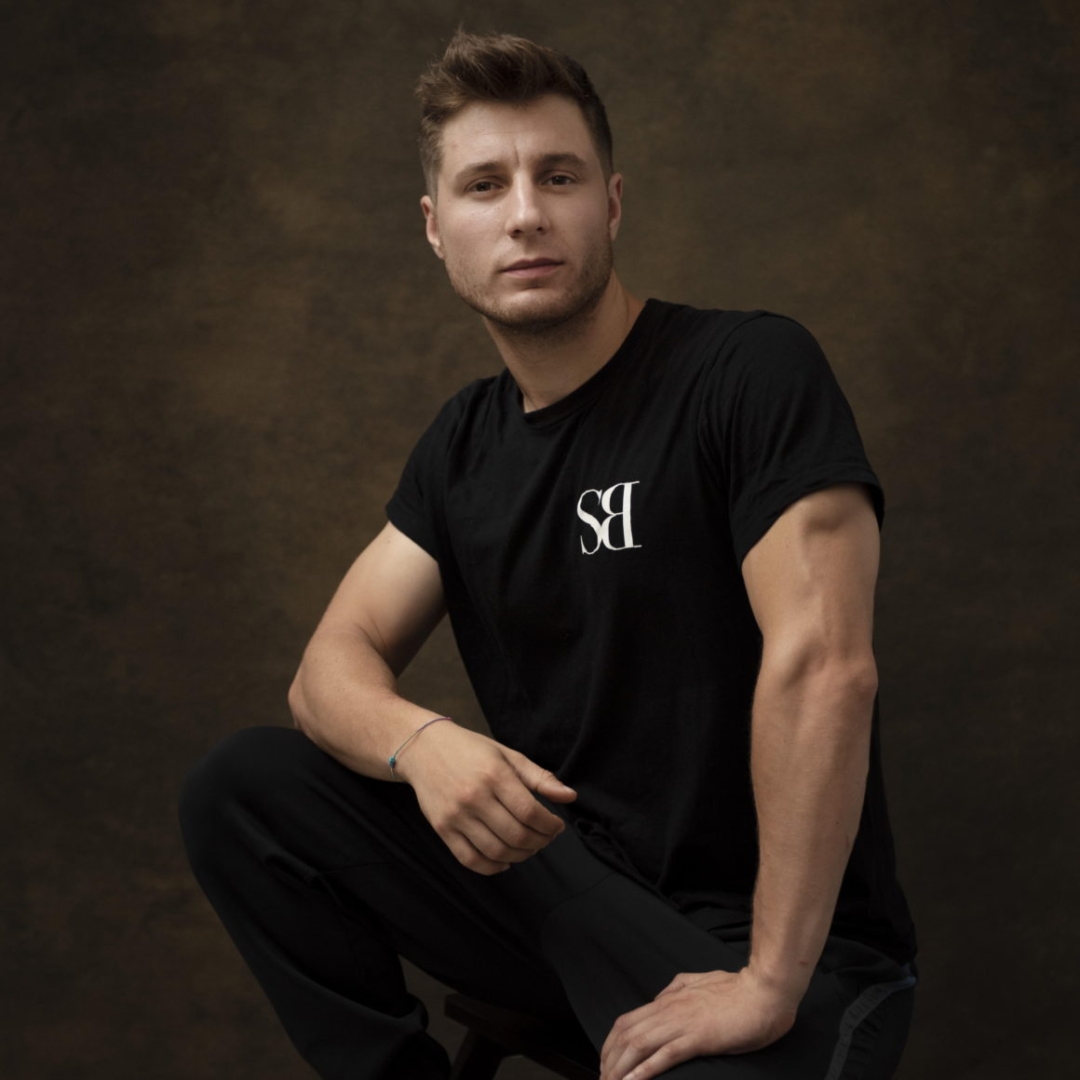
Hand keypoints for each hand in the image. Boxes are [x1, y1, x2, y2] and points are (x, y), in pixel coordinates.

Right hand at [393, 721, 576, 874]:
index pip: (530, 812)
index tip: (557, 826)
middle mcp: (474, 797)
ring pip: (496, 851)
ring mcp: (456, 815)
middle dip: (539, 842)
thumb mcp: (508, 755)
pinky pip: (470, 859)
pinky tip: (504, 861)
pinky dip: (492, 867)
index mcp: (494, 775)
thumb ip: (540, 777)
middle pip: (516, 835)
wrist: (423, 748)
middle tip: (545, 838)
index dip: (550, 826)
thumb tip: (570, 797)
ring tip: (528, 847)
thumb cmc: (471, 750)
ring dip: (520, 856)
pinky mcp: (442, 829)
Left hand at [599, 968, 798, 1079]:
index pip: (628, 1021)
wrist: (764, 991)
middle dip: (610, 1060)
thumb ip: (678, 990)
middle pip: (626, 1035)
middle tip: (604, 1079)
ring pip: (639, 1045)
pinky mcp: (697, 1038)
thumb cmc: (740, 990)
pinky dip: (644, 1070)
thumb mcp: (700, 982)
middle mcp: (669, 1009)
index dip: (612, 1043)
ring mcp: (682, 1023)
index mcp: (669, 999)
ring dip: (620, 1068)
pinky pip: (664, 1055)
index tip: (606, 1061)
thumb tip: (662, 997)